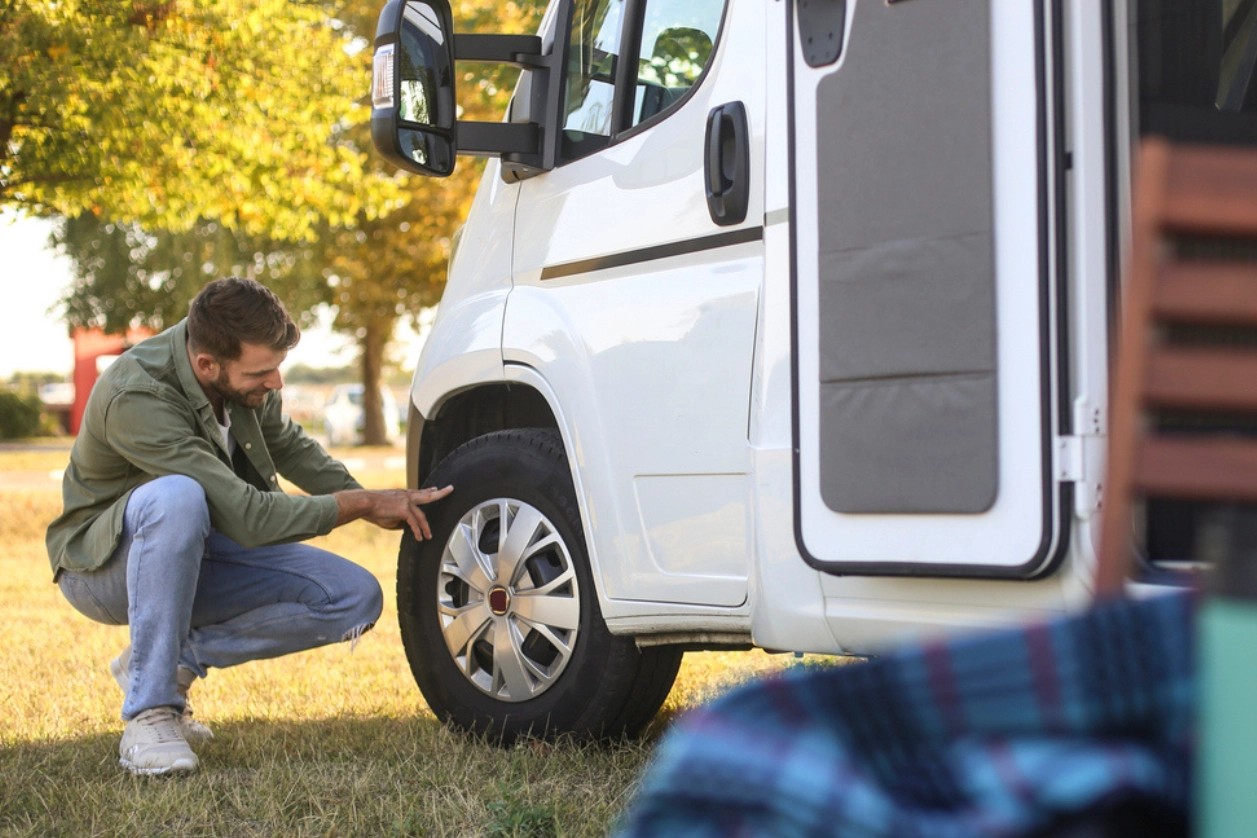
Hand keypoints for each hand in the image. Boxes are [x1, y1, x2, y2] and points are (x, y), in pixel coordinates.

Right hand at [335, 485, 453, 540]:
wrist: (364, 502)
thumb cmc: (372, 509)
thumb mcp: (389, 513)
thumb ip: (400, 518)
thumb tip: (407, 526)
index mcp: (403, 494)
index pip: (419, 492)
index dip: (428, 491)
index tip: (435, 488)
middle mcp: (407, 496)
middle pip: (428, 495)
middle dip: (441, 492)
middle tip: (450, 489)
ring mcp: (406, 501)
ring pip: (422, 515)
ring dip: (426, 528)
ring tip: (429, 536)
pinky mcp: (404, 509)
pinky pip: (414, 522)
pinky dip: (417, 531)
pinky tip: (420, 537)